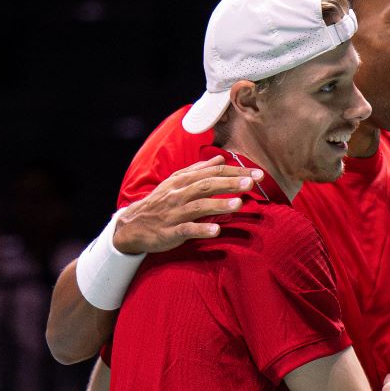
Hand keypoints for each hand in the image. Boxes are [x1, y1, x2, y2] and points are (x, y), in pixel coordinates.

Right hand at [113, 156, 260, 254]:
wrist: (132, 225)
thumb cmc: (159, 203)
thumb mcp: (175, 182)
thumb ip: (198, 170)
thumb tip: (220, 158)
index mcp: (182, 181)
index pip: (212, 172)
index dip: (235, 172)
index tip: (257, 174)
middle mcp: (179, 194)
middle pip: (207, 185)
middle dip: (230, 183)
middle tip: (252, 183)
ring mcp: (174, 213)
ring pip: (198, 206)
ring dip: (219, 204)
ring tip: (239, 203)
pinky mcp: (170, 232)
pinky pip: (187, 230)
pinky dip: (201, 229)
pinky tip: (217, 230)